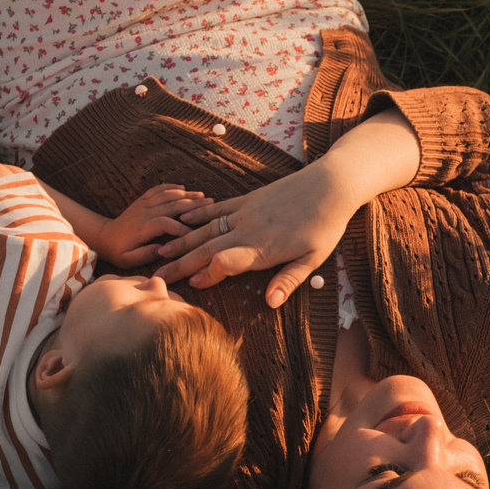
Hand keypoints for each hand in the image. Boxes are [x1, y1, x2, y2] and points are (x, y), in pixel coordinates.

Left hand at [95, 183, 208, 267]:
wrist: (104, 237)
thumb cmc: (118, 252)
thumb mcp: (128, 260)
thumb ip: (145, 254)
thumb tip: (163, 249)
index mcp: (141, 228)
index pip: (165, 224)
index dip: (181, 227)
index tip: (196, 233)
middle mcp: (144, 213)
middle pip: (170, 205)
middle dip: (191, 205)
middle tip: (210, 205)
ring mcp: (143, 204)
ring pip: (166, 195)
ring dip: (185, 194)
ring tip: (202, 196)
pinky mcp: (142, 200)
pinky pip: (157, 189)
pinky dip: (170, 186)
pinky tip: (182, 187)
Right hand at [156, 165, 351, 308]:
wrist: (330, 184)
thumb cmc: (325, 225)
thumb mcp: (313, 258)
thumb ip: (288, 281)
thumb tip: (270, 303)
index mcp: (263, 248)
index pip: (226, 262)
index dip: (207, 274)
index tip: (192, 285)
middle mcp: (248, 229)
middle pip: (208, 248)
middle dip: (182, 263)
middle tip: (158, 276)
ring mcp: (245, 212)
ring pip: (207, 229)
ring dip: (182, 241)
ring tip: (161, 251)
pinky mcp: (247, 199)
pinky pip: (217, 208)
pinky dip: (198, 215)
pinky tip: (182, 220)